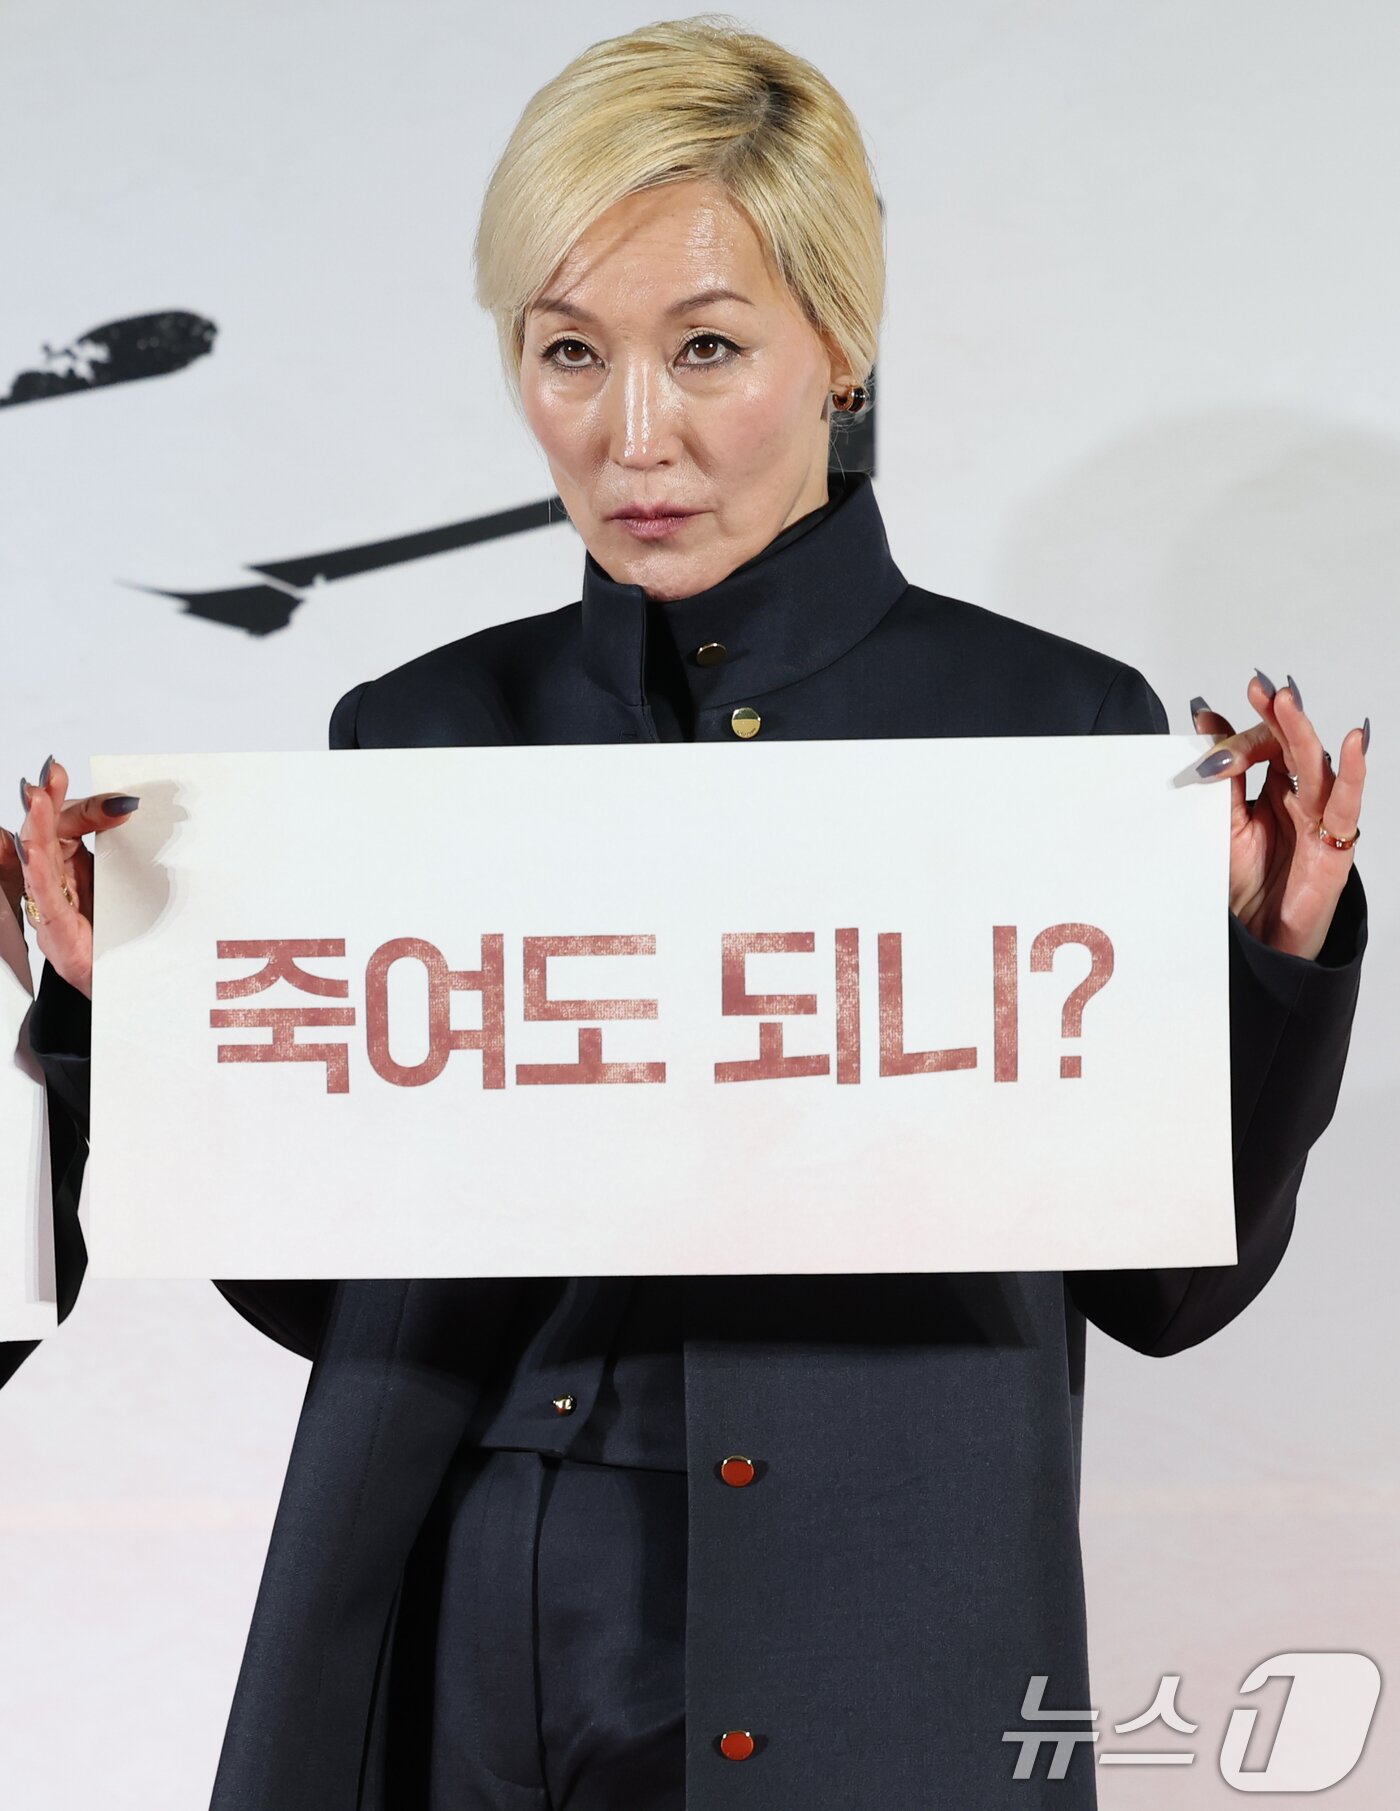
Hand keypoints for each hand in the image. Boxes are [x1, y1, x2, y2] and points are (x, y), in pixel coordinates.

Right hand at [2, 756, 140, 999]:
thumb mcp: (123, 883)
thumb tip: (126, 806)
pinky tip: (32, 849)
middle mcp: (53, 883)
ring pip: (35, 859)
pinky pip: (40, 895)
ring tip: (38, 798)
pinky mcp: (54, 932)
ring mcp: (49, 907)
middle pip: (46, 835)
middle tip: (51, 775)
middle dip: (48, 802)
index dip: (87, 808)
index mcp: (69, 868)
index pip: (69, 827)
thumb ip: (121, 848)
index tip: (114, 798)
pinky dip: (35, 869)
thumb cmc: (117, 937)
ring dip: (37, 826)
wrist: (125, 989)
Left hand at [1190, 672, 1367, 959]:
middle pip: (1293, 749)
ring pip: (1316, 768)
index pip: (1263, 748)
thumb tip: (1204, 716)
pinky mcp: (1335, 846)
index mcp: (1271, 793)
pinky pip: (1346, 805)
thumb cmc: (1241, 886)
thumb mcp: (1220, 822)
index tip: (1209, 717)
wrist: (1251, 942)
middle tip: (1261, 688)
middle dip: (1277, 717)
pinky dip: (1352, 773)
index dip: (1241, 734)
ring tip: (1287, 703)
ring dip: (1302, 734)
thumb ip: (1220, 773)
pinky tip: (1352, 743)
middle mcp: (1299, 800)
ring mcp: (1319, 821)